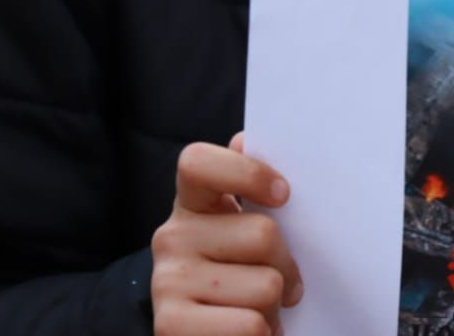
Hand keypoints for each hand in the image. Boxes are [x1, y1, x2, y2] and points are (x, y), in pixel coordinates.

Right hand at [152, 133, 302, 335]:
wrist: (196, 331)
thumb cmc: (234, 272)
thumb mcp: (238, 230)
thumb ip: (247, 189)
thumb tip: (244, 138)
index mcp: (191, 203)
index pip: (198, 163)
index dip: (246, 171)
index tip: (283, 195)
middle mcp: (171, 237)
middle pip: (263, 234)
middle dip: (287, 265)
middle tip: (283, 283)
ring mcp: (167, 282)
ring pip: (266, 286)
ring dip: (276, 307)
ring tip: (262, 311)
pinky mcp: (170, 325)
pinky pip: (251, 326)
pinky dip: (264, 334)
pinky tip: (253, 332)